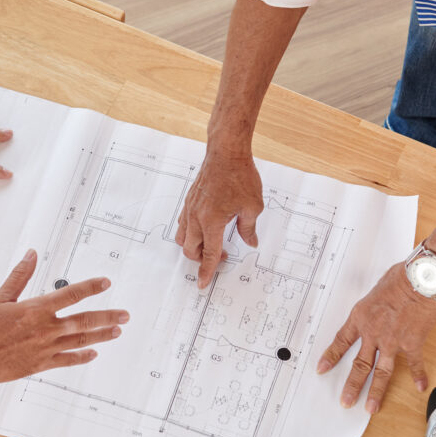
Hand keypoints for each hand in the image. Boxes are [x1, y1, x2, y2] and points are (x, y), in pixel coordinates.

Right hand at [0, 250, 128, 382]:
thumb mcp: (1, 297)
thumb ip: (20, 275)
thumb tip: (31, 254)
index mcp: (37, 309)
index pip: (71, 294)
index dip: (91, 288)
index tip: (105, 283)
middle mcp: (46, 328)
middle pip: (85, 321)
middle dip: (108, 317)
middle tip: (125, 315)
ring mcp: (47, 348)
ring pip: (81, 341)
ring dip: (102, 335)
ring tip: (116, 331)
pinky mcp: (42, 364)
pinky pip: (68, 360)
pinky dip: (82, 357)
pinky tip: (93, 354)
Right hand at [175, 149, 262, 288]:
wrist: (226, 152)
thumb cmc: (239, 175)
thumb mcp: (253, 206)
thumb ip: (249, 228)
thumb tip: (251, 242)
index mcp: (212, 222)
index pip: (209, 254)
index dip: (207, 271)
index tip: (203, 284)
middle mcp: (197, 217)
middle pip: (190, 249)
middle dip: (201, 260)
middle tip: (220, 258)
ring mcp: (190, 208)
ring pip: (182, 237)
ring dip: (193, 246)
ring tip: (210, 244)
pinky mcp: (190, 200)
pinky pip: (183, 223)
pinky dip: (190, 232)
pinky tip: (203, 228)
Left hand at [316, 265, 435, 413]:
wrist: (421, 280)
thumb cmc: (400, 277)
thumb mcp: (375, 290)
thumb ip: (373, 305)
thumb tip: (376, 309)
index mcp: (361, 317)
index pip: (341, 341)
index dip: (331, 356)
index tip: (322, 368)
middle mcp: (374, 333)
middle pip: (359, 365)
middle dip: (351, 385)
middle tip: (345, 401)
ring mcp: (393, 341)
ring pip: (381, 372)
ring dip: (376, 391)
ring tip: (371, 408)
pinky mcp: (412, 343)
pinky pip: (414, 364)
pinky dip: (418, 375)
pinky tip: (420, 386)